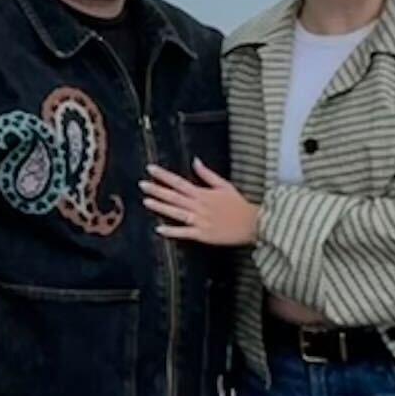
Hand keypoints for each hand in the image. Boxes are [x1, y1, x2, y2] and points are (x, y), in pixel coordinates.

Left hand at [141, 160, 261, 249]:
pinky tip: (159, 229)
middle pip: (174, 196)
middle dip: (157, 189)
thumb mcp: (224, 185)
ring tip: (146, 201)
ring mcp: (200, 221)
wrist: (253, 224)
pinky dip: (172, 231)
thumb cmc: (239, 205)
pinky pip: (185, 232)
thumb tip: (195, 160)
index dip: (164, 175)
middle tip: (142, 184)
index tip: (151, 169)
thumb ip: (207, 174)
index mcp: (203, 193)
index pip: (179, 182)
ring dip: (161, 207)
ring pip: (177, 212)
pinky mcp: (203, 235)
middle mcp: (199, 206)